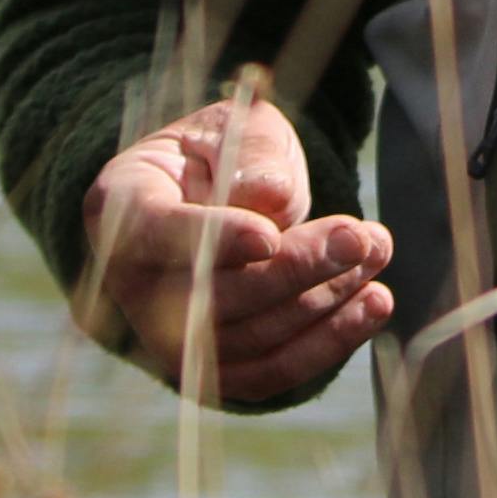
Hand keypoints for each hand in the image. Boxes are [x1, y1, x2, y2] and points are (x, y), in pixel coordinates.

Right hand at [78, 89, 393, 408]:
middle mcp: (131, 285)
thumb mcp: (234, 125)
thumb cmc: (219, 154)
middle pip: (212, 297)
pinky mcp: (213, 371)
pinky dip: (328, 343)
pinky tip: (373, 304)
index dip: (213, 239)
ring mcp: (166, 338)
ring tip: (376, 250)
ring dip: (324, 300)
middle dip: (295, 269)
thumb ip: (250, 152)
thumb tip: (270, 200)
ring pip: (250, 338)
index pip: (156, 233)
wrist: (213, 199)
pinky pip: (271, 372)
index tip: (270, 236)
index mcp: (119, 208)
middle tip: (360, 236)